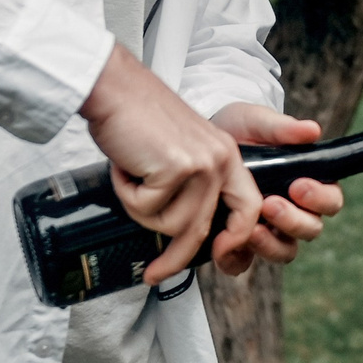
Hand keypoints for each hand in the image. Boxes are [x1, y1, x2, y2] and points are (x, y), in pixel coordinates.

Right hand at [79, 45, 259, 286]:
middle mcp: (221, 160)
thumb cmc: (137, 121)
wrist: (114, 88)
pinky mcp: (177, 168)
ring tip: (131, 175)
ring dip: (140, 208)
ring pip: (170, 224)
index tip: (216, 258)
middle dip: (176, 258)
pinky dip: (127, 193)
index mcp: (227, 156)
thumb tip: (182, 233)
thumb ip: (191, 185)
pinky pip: (146, 208)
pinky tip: (125, 167)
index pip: (248, 208)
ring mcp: (201, 165)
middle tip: (153, 274)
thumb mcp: (178, 152)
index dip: (235, 239)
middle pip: (203, 230)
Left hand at [211, 102, 346, 274]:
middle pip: (310, 230)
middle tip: (270, 204)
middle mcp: (294, 211)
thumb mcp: (256, 123)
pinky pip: (245, 263)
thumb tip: (312, 131)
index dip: (320, 198)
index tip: (298, 185)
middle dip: (292, 221)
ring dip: (270, 244)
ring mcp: (269, 230)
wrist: (200, 147)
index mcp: (309, 183)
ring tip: (250, 230)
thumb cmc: (238, 131)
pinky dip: (236, 259)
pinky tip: (223, 246)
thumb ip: (282, 129)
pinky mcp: (240, 244)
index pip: (330, 200)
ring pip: (284, 251)